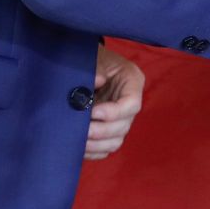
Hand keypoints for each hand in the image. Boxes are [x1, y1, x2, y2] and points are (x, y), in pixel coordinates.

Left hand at [85, 44, 144, 159]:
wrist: (85, 62)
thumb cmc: (92, 57)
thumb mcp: (95, 57)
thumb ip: (96, 68)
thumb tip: (97, 81)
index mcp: (132, 81)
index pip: (132, 103)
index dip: (114, 112)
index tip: (93, 112)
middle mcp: (129, 102)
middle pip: (123, 126)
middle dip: (101, 131)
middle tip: (80, 130)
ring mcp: (121, 118)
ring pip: (116, 140)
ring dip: (96, 144)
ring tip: (77, 141)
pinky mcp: (110, 130)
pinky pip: (106, 148)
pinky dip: (93, 151)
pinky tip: (78, 147)